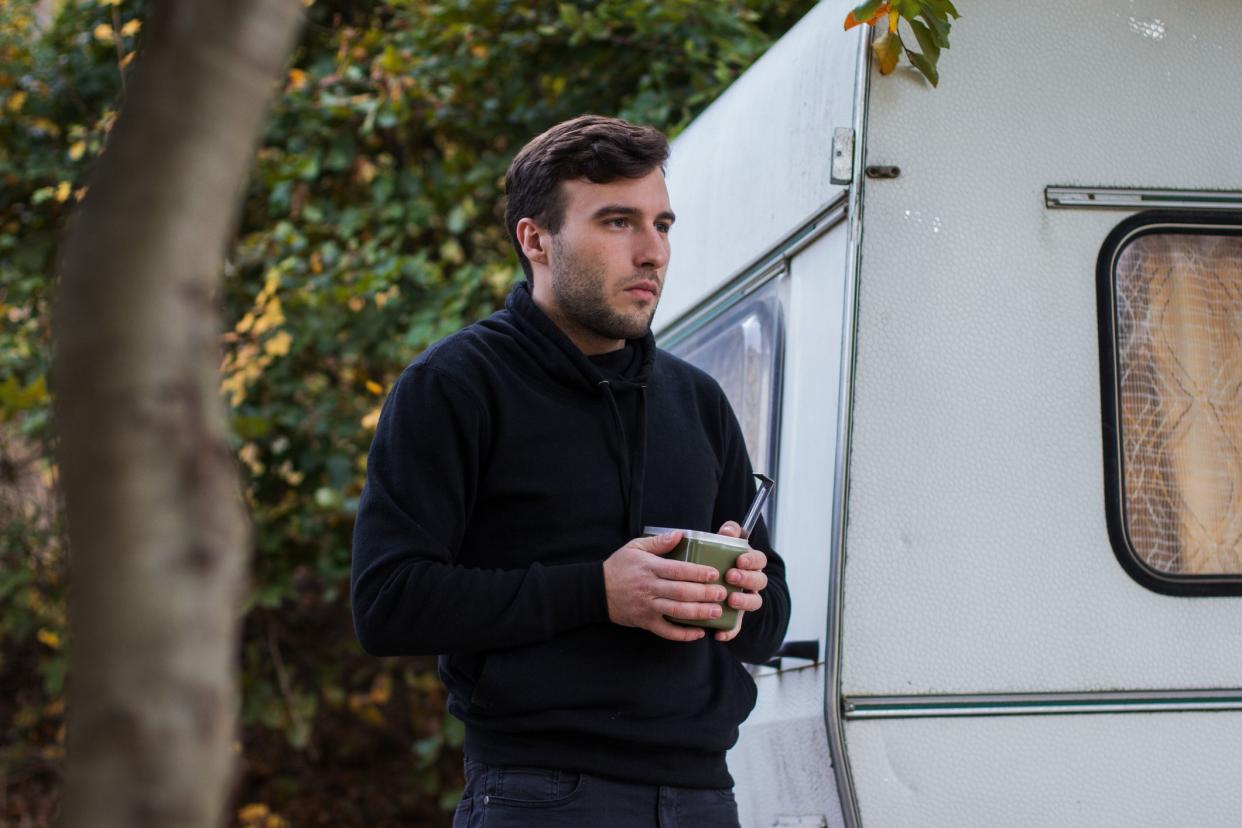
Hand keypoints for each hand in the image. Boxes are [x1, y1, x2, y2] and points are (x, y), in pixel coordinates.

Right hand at [603, 530, 727, 641]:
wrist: (596, 591)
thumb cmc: (619, 567)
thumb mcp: (635, 547)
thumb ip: (658, 542)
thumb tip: (680, 534)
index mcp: (649, 567)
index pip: (677, 570)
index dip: (697, 572)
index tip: (714, 573)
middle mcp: (649, 588)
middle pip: (681, 592)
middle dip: (703, 593)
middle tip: (721, 593)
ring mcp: (647, 607)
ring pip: (676, 611)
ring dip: (698, 613)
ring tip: (716, 612)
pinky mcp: (645, 622)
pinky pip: (666, 631)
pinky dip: (683, 635)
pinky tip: (699, 633)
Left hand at [713, 520, 767, 641]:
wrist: (711, 584)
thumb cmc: (719, 559)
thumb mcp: (724, 544)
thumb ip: (729, 534)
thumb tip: (728, 530)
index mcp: (751, 563)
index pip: (759, 560)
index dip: (752, 561)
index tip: (739, 560)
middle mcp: (752, 582)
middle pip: (759, 581)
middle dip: (747, 578)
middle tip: (731, 576)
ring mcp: (746, 600)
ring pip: (754, 602)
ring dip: (744, 602)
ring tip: (731, 600)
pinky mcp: (737, 618)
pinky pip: (737, 627)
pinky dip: (730, 631)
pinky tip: (719, 634)